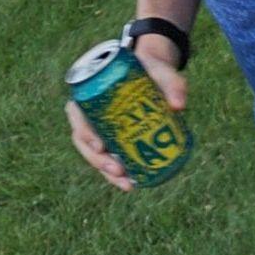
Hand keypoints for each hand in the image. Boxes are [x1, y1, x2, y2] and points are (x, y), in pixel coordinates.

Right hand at [64, 39, 187, 193]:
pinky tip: (130, 184)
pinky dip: (116, 173)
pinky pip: (108, 157)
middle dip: (97, 160)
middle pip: (83, 140)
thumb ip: (172, 83)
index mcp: (91, 91)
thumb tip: (178, 106)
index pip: (76, 114)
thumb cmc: (150, 70)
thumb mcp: (161, 71)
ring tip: (126, 184)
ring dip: (106, 172)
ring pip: (93, 154)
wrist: (152, 73)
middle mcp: (90, 112)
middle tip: (118, 170)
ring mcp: (99, 127)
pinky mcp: (111, 138)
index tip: (100, 146)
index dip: (84, 133)